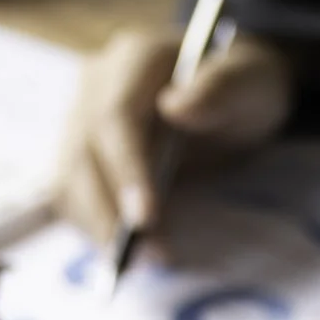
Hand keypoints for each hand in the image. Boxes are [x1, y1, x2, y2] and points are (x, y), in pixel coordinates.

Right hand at [54, 25, 293, 242]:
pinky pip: (70, 195)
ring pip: (69, 181)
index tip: (144, 218)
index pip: (114, 117)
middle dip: (110, 212)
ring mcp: (81, 119)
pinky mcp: (81, 153)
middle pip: (82, 155)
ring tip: (144, 261)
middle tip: (148, 257)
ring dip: (99, 227)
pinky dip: (88, 226)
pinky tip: (123, 251)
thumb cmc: (244, 86)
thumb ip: (221, 89)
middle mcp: (96, 86)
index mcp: (135, 59)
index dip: (125, 170)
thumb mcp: (251, 82)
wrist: (232, 93)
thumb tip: (176, 107)